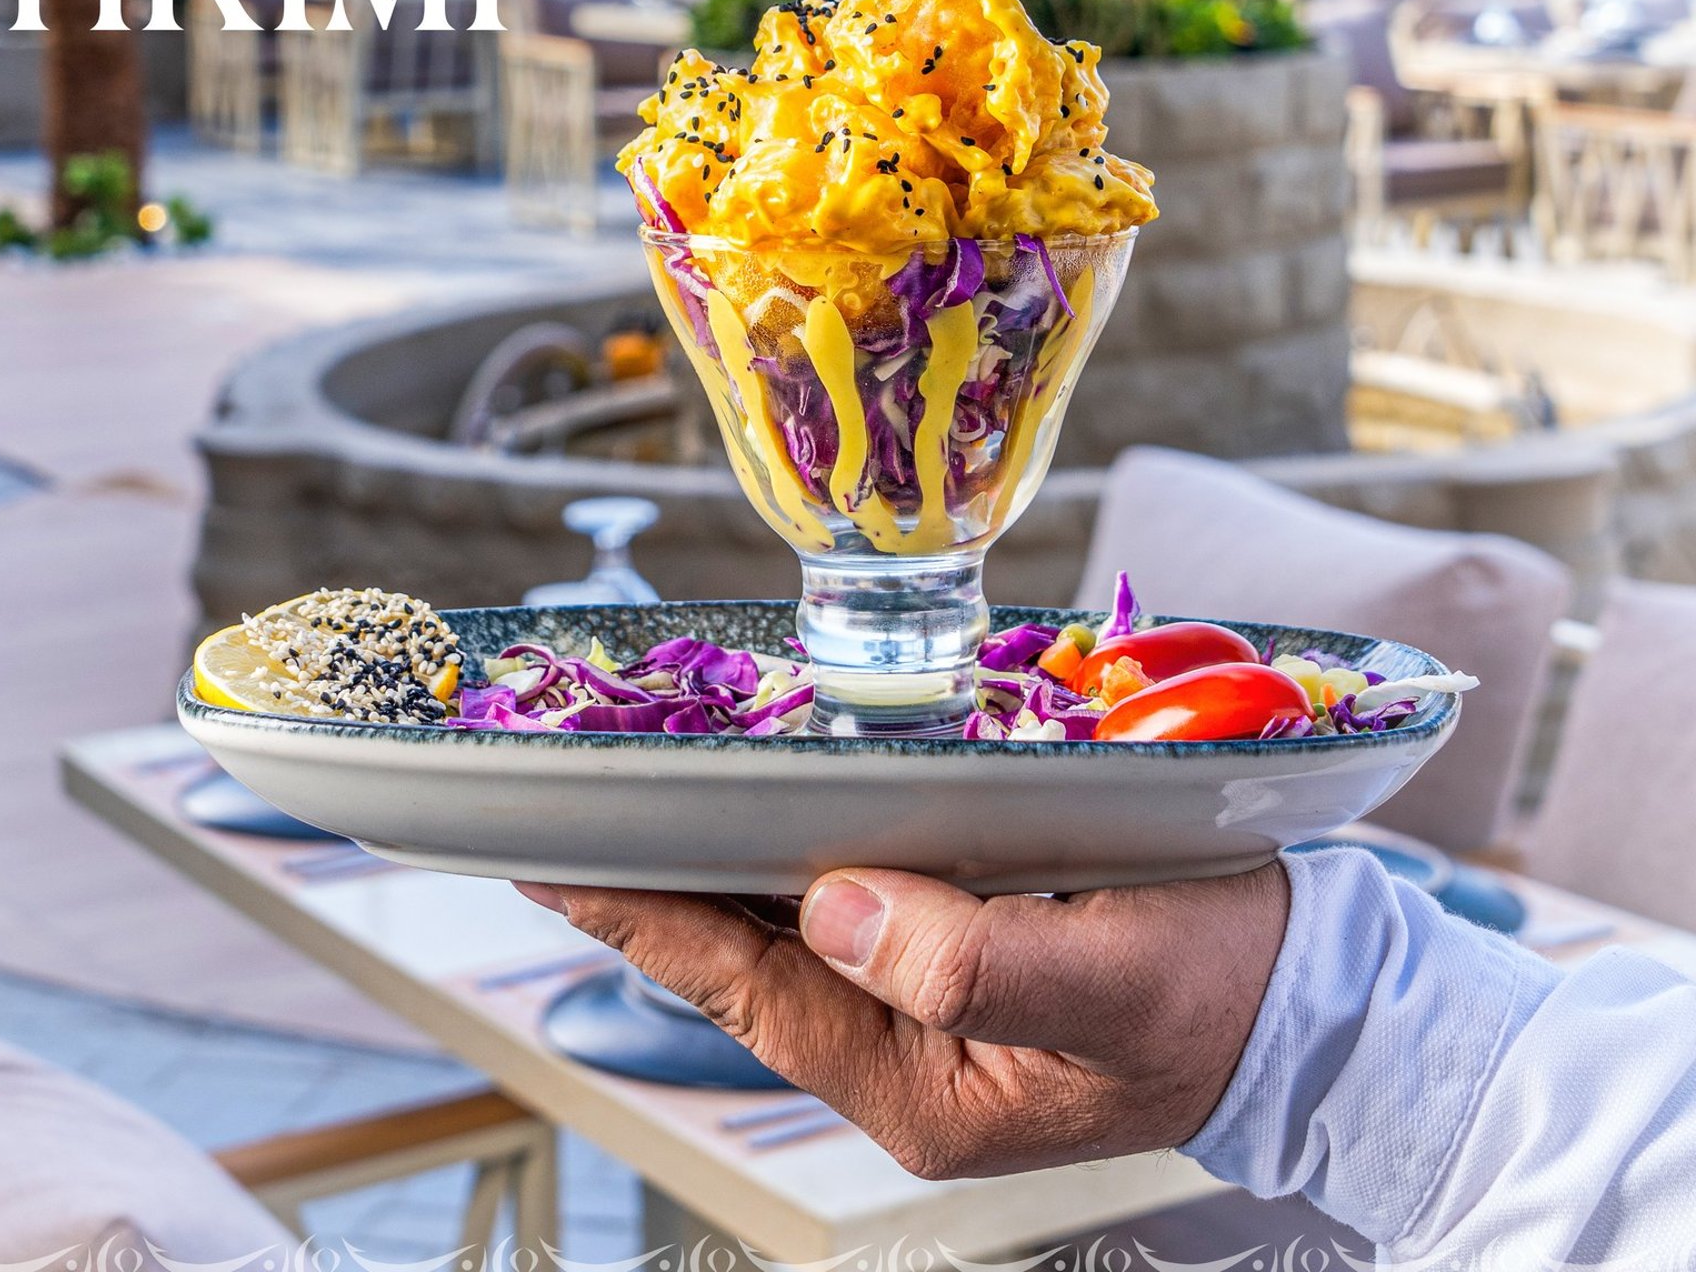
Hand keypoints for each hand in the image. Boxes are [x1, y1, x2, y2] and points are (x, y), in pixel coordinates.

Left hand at [518, 862, 1288, 1181]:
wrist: (1307, 1002)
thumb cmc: (1221, 991)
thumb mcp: (1114, 979)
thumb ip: (973, 959)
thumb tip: (833, 904)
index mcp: (920, 1082)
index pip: (743, 986)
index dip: (642, 916)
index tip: (552, 855)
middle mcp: (900, 1050)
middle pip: (741, 953)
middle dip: (652, 875)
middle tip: (561, 789)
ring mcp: (921, 1001)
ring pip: (782, 919)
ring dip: (712, 848)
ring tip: (628, 777)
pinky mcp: (950, 948)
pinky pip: (842, 891)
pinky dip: (788, 835)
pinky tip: (754, 787)